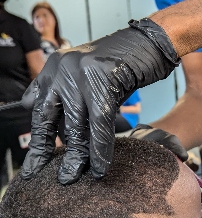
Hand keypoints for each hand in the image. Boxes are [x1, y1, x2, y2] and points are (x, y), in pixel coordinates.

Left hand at [21, 19, 178, 184]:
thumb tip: (36, 112)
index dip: (38, 136)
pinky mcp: (103, 84)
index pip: (37, 106)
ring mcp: (82, 75)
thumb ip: (63, 90)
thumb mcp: (86, 72)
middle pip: (51, 118)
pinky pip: (99, 126)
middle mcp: (64, 68)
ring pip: (76, 126)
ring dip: (77, 156)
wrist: (152, 41)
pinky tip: (100, 167)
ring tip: (74, 176)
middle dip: (48, 150)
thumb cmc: (123, 61)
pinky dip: (100, 151)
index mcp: (55, 66)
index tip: (35, 161)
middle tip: (49, 174)